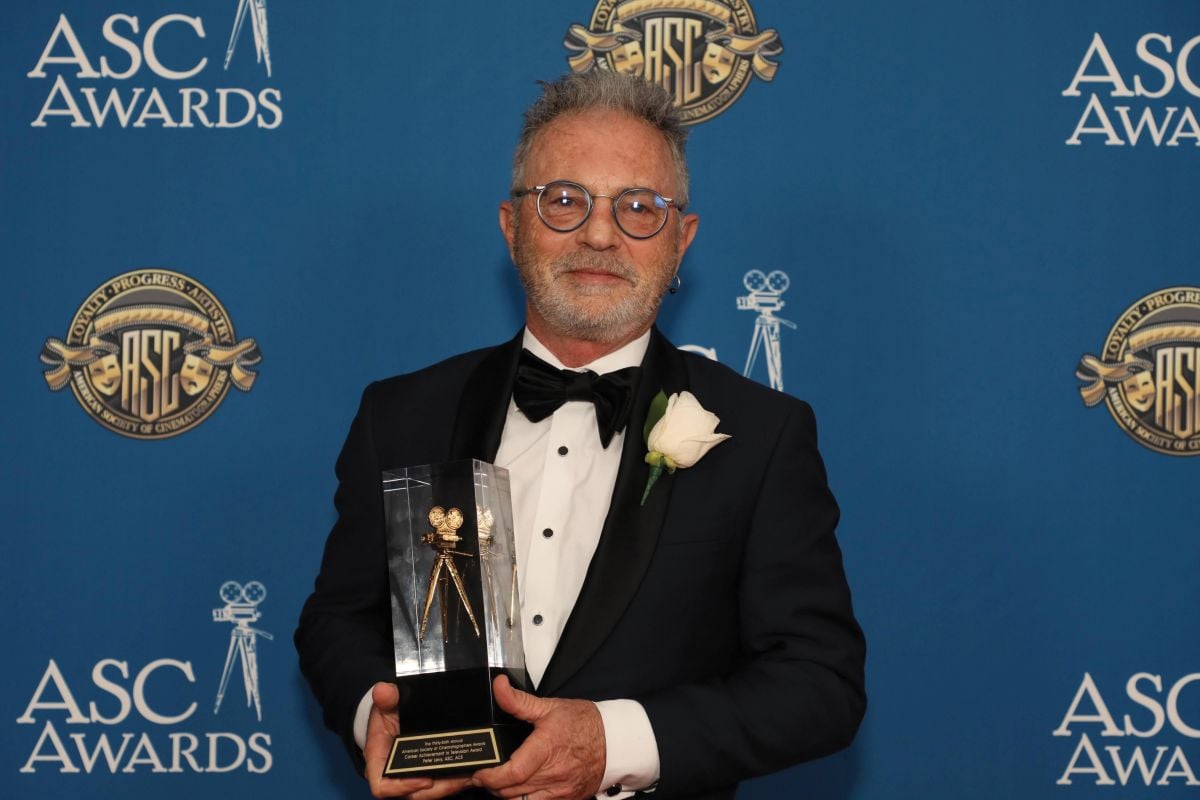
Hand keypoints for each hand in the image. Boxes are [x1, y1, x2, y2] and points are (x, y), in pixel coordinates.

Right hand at [363, 682, 472, 798]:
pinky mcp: (430, 772)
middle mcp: (396, 773)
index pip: (383, 785)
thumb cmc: (389, 711)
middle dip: (438, 787)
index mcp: (380, 760)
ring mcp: (414, 775)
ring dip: (451, 784)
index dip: (403, 787)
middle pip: (414, 792)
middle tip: (459, 777)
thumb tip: (383, 690)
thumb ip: (387, 697)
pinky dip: (457, 778)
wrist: (399, 712)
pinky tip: (473, 770)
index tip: (426, 780)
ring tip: (470, 774)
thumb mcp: (388, 701)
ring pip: (432, 790)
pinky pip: (442, 781)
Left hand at [471, 675, 605, 799]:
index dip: (490, 777)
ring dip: (505, 795)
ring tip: (498, 783)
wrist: (615, 741)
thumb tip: (498, 686)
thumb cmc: (584, 723)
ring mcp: (560, 791)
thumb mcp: (550, 707)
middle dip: (491, 786)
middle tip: (483, 775)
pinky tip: (518, 790)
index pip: (512, 773)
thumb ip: (519, 701)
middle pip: (510, 792)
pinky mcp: (565, 799)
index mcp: (546, 749)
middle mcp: (553, 774)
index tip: (478, 773)